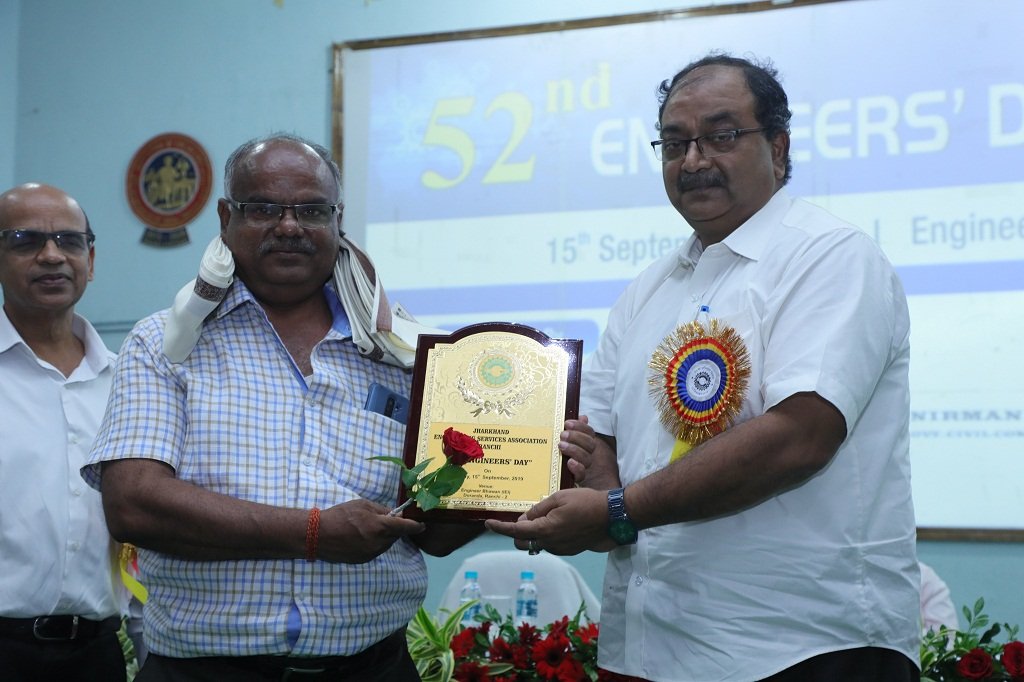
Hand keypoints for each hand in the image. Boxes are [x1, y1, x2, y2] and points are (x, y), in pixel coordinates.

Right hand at [317, 499, 424, 563]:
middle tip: (384, 520)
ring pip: (386, 544)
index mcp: (380, 527)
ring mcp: (371, 553)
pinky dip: (374, 543)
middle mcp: (378, 543)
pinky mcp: (364, 560)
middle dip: (394, 528)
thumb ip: (381, 510)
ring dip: (384, 536)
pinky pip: (376, 550)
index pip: (405, 528)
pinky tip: (361, 537)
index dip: (416, 526)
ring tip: (368, 528)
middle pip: (395, 536)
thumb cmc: (340, 515)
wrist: (319, 535)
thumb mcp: (362, 505)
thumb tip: (394, 515)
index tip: (422, 525)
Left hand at [485, 488, 615, 554]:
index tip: (488, 523)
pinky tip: (557, 523)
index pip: (516, 531)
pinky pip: (549, 545)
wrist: (612, 516)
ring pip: (536, 544)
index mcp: (546, 529)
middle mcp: (551, 543)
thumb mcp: (559, 498)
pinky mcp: (570, 550)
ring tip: (543, 516)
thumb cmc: (586, 502)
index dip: (500, 528)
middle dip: (516, 532)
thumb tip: (523, 520)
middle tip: (523, 517)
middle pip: (522, 542)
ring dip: (533, 534)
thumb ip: (538, 509)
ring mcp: (561, 549)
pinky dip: (546, 536)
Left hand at [559, 416, 619, 488]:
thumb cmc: (581, 467)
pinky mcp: (582, 482)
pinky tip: (570, 463)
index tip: (567, 423)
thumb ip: (581, 432)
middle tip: (563, 435)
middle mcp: (592, 457)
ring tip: (562, 446)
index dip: (580, 427)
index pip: (589, 433)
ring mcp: (588, 469)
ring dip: (574, 450)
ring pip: (586, 458)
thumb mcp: (579, 447)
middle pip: (589, 444)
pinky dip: (577, 468)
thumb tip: (583, 417)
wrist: (593, 495)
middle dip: (576, 437)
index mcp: (591, 447)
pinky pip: (581, 475)